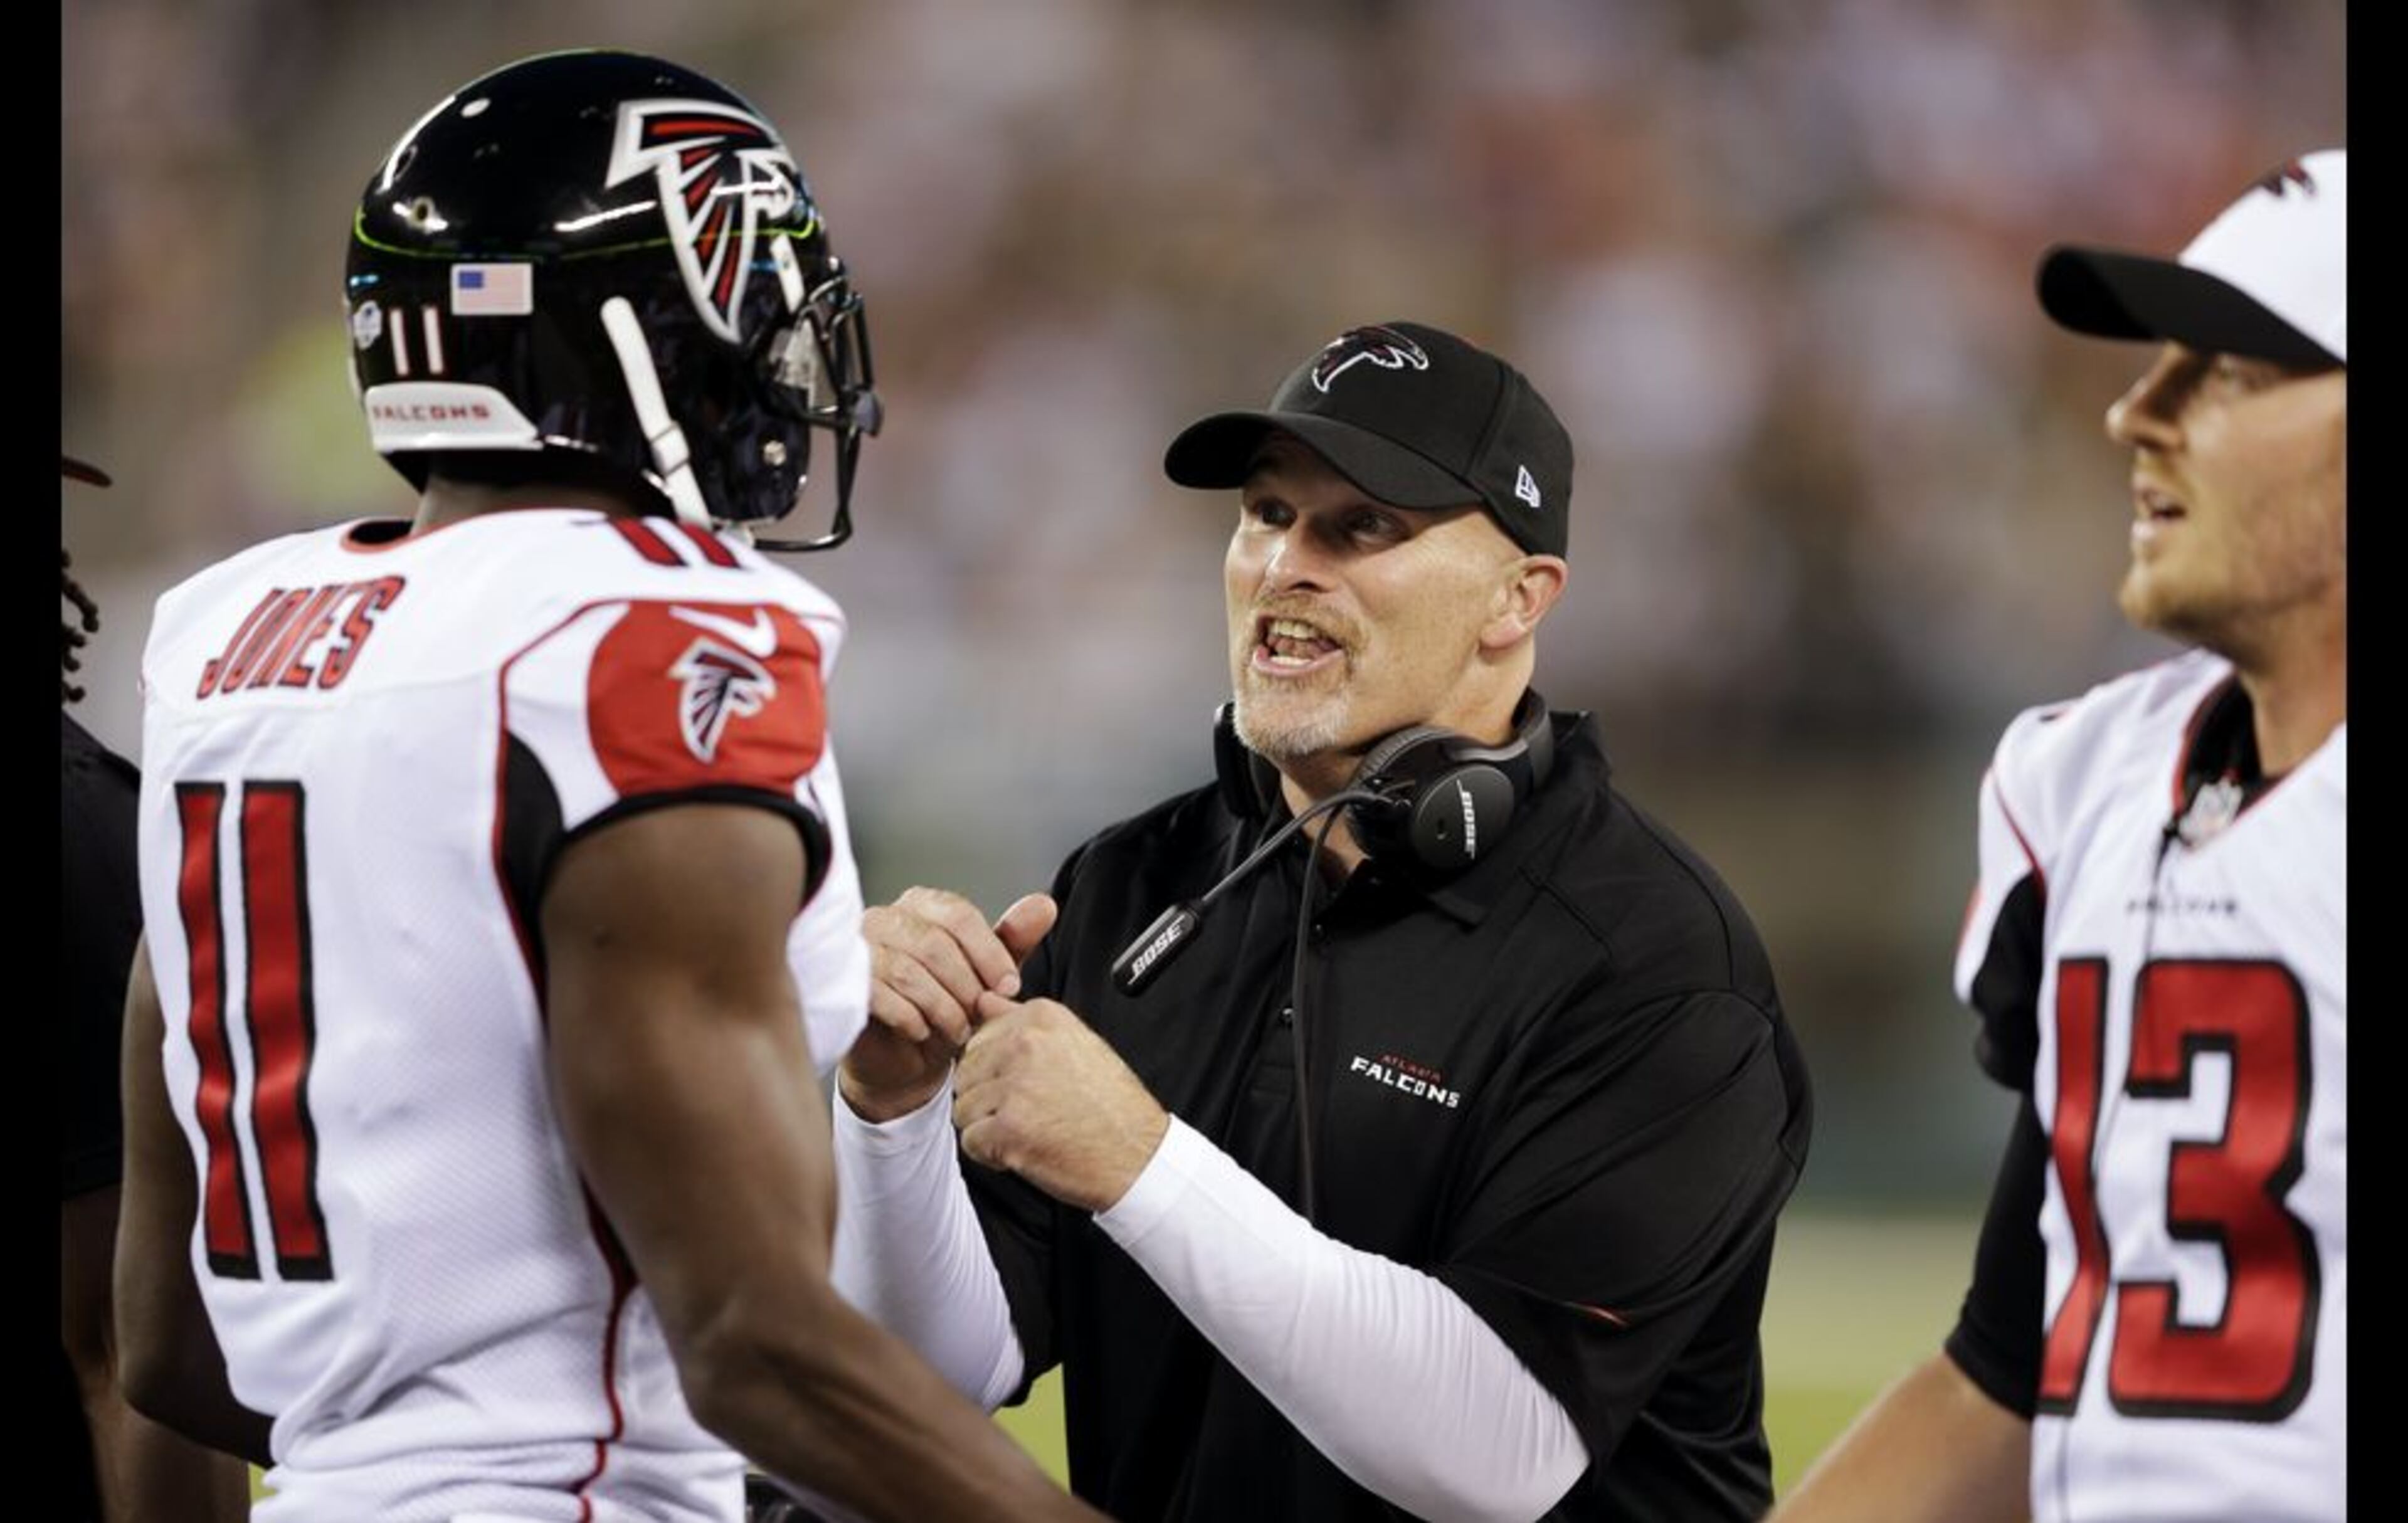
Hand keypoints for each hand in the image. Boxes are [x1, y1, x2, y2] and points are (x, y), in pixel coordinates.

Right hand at [839, 888, 1055, 1122]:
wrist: (906, 1062)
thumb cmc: (944, 1010)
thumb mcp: (988, 976)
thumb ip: (1012, 941)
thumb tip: (1044, 905)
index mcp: (921, 906)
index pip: (958, 915)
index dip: (990, 955)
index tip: (1009, 987)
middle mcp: (885, 919)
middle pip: (933, 942)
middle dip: (966, 986)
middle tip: (980, 1014)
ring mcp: (857, 950)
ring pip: (908, 969)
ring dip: (942, 1007)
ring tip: (957, 1030)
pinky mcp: (844, 985)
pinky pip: (880, 995)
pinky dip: (911, 1018)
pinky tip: (923, 1032)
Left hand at [953, 992, 1170, 1212]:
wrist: (1137, 1156)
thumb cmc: (1110, 1106)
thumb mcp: (1075, 1044)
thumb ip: (1022, 1020)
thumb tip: (985, 1001)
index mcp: (1042, 1017)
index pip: (979, 1038)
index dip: (997, 1071)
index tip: (1031, 1084)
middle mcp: (1026, 1043)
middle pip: (966, 1073)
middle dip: (988, 1100)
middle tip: (1031, 1113)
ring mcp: (1016, 1085)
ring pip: (963, 1108)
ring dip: (988, 1128)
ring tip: (1030, 1131)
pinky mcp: (1008, 1128)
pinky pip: (970, 1141)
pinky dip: (992, 1154)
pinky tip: (1026, 1150)